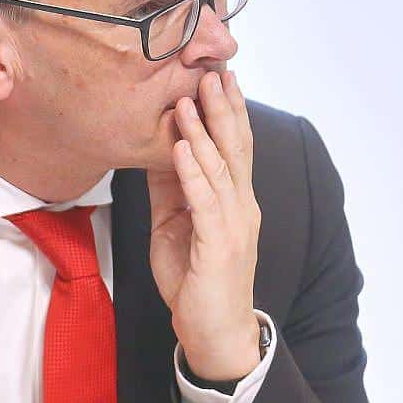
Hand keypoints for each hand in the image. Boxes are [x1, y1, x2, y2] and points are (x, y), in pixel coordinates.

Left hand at [147, 70, 261, 380]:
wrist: (215, 334)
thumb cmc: (197, 282)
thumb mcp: (176, 225)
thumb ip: (173, 189)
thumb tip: (161, 150)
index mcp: (234, 200)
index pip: (234, 146)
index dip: (228, 109)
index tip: (217, 73)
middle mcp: (241, 206)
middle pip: (234, 147)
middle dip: (222, 106)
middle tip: (210, 68)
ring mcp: (233, 225)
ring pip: (221, 168)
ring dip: (203, 130)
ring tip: (189, 96)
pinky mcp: (218, 246)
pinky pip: (204, 202)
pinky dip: (193, 172)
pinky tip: (182, 148)